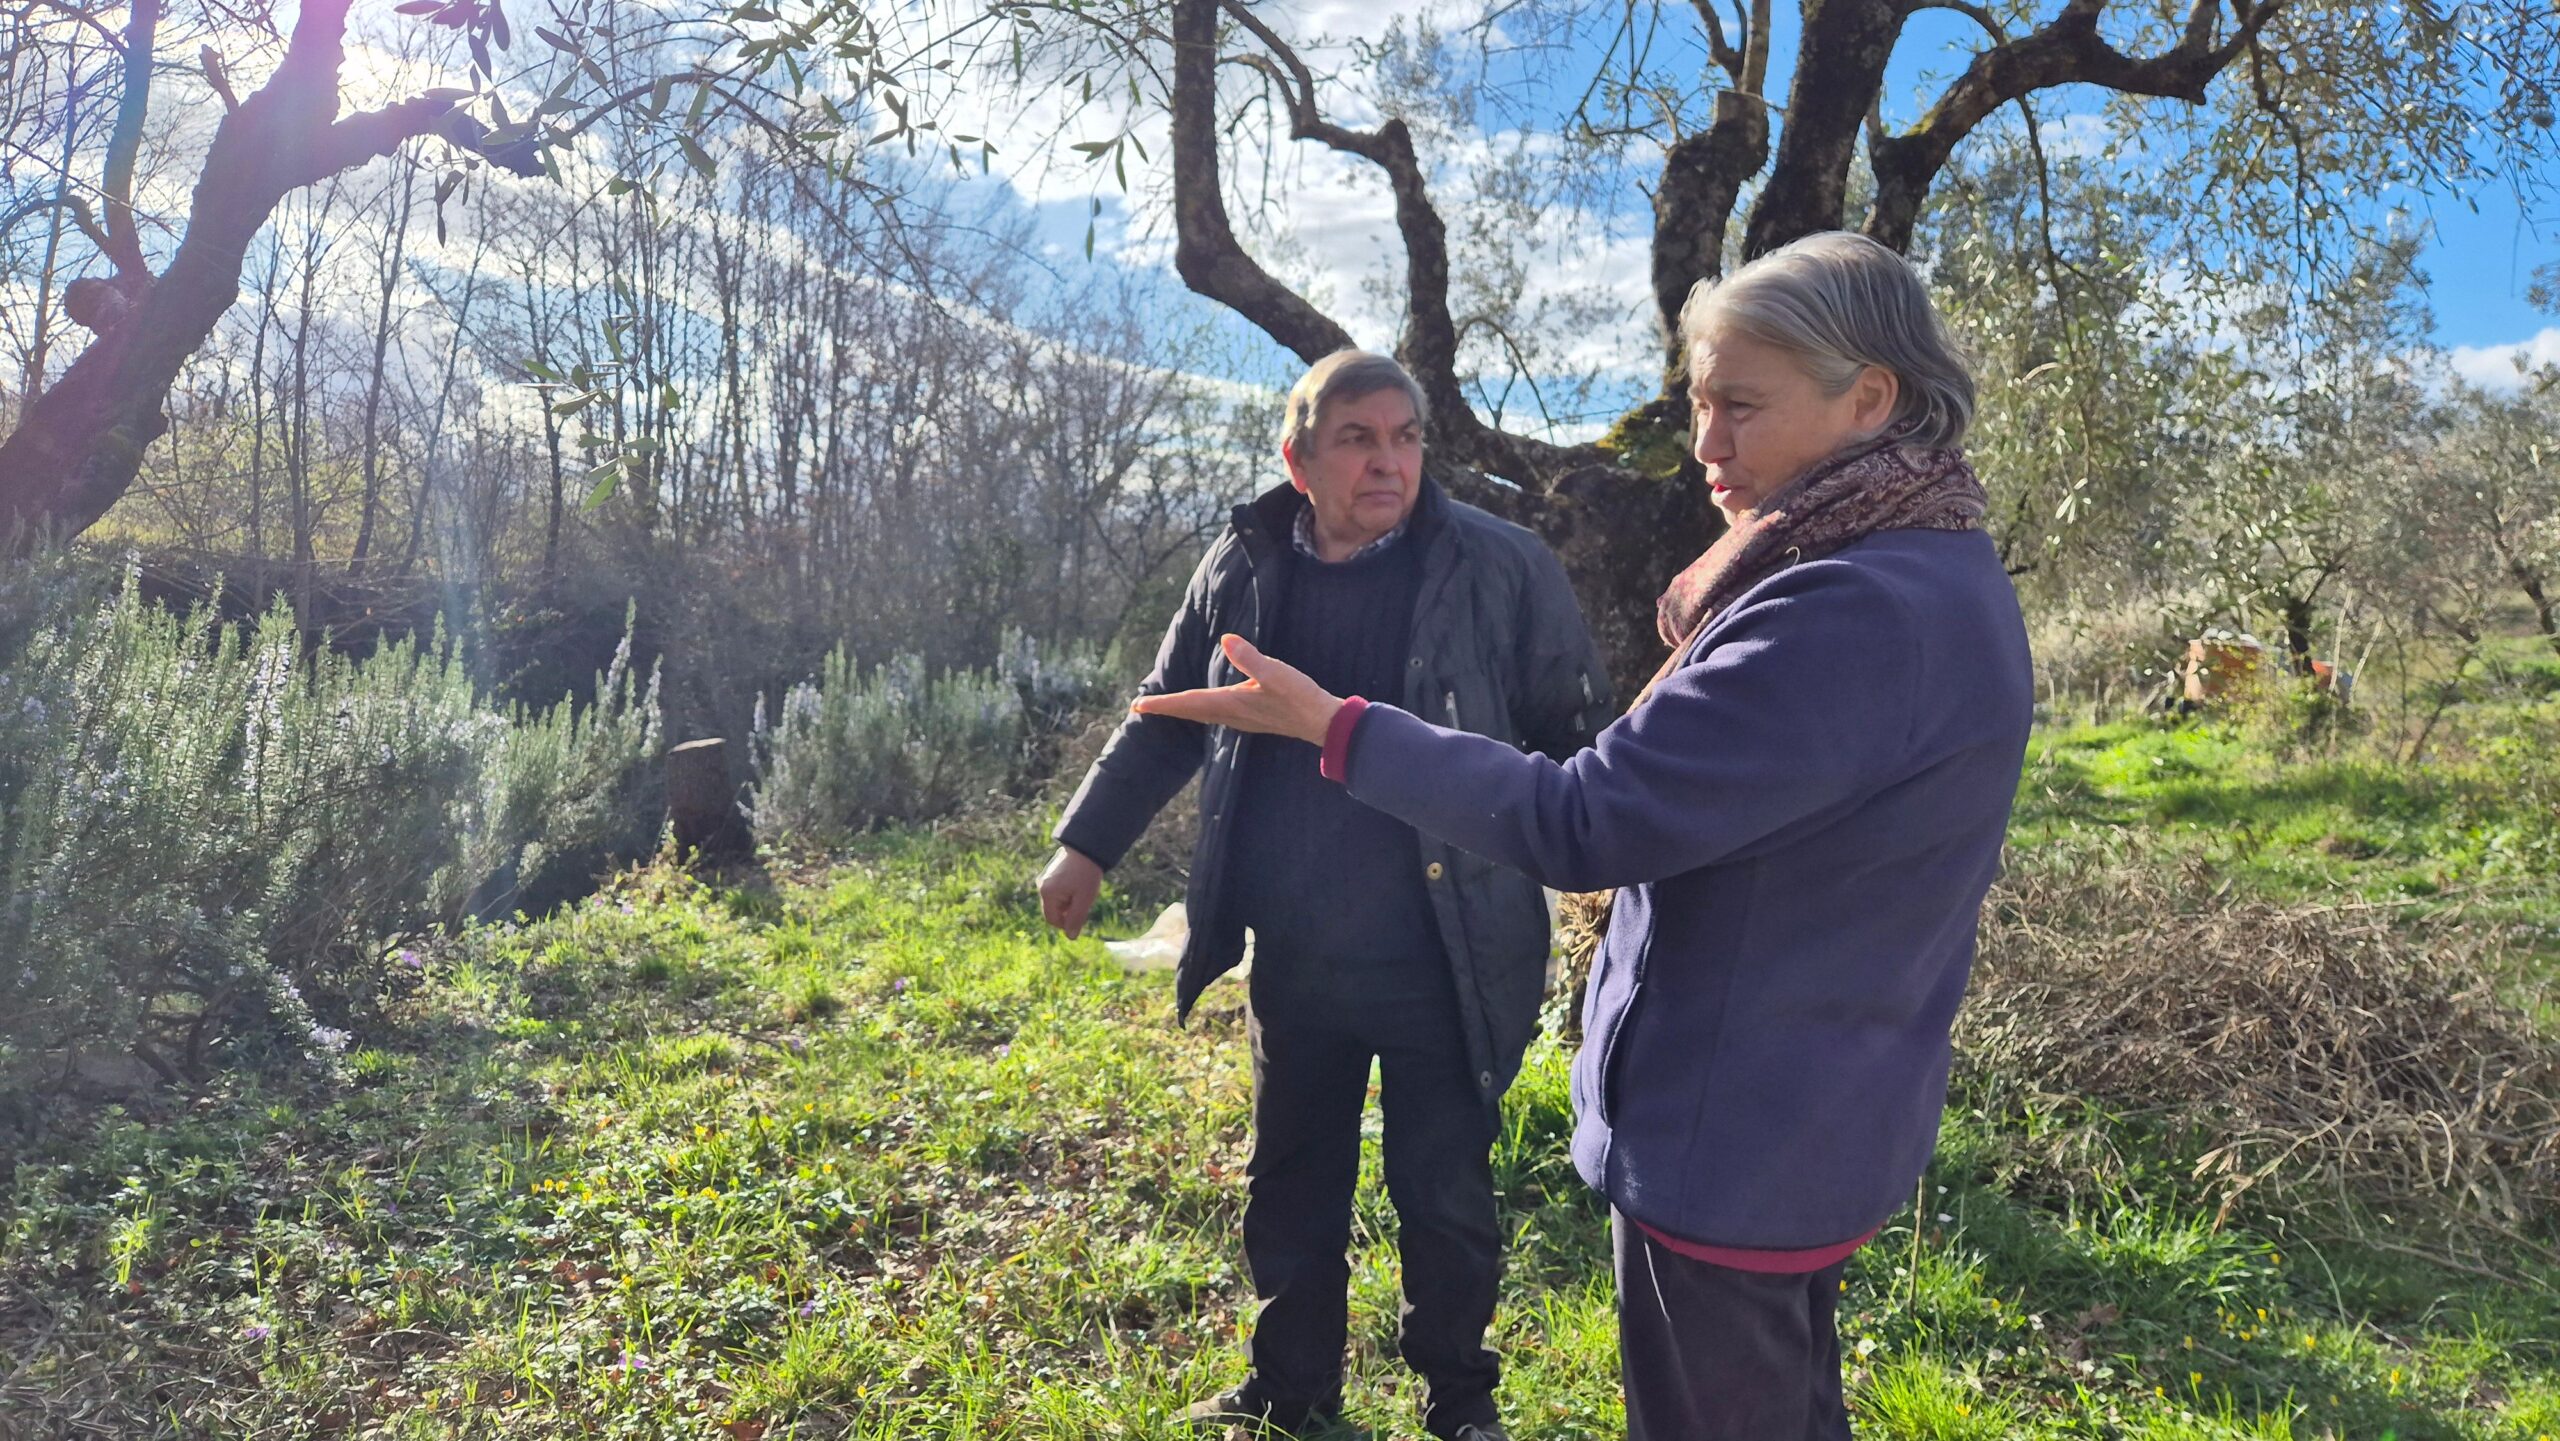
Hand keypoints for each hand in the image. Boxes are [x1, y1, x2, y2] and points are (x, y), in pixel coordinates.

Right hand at [1037, 845, 1104, 938]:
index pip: (1052, 919)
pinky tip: (1079, 883)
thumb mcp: (1084, 899)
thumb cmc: (1086, 874)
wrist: (1087, 846)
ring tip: (1083, 889)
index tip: (1081, 917)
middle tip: (1084, 900)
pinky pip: (1057, 889)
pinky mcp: (1050, 872)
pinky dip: (1068, 891)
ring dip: (1069, 901)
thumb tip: (1070, 937)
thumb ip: (1076, 919)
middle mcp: (1042, 885)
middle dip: (1068, 910)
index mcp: (1047, 893)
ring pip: (1057, 899)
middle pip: (1054, 909)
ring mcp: (1045, 877)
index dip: (1066, 924)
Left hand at [1129, 635, 1340, 743]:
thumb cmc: (1300, 697)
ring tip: (1165, 705)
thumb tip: (1227, 640)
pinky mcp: (1251, 717)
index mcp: (1231, 703)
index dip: (1163, 703)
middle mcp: (1232, 714)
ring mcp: (1241, 718)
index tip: (1139, 706)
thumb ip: (1250, 657)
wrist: (1321, 722)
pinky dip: (1199, 709)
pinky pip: (1215, 713)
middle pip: (1190, 711)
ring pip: (1201, 714)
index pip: (1188, 702)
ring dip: (1181, 709)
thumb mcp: (1276, 672)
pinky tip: (1204, 706)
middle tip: (1140, 707)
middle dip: (1166, 708)